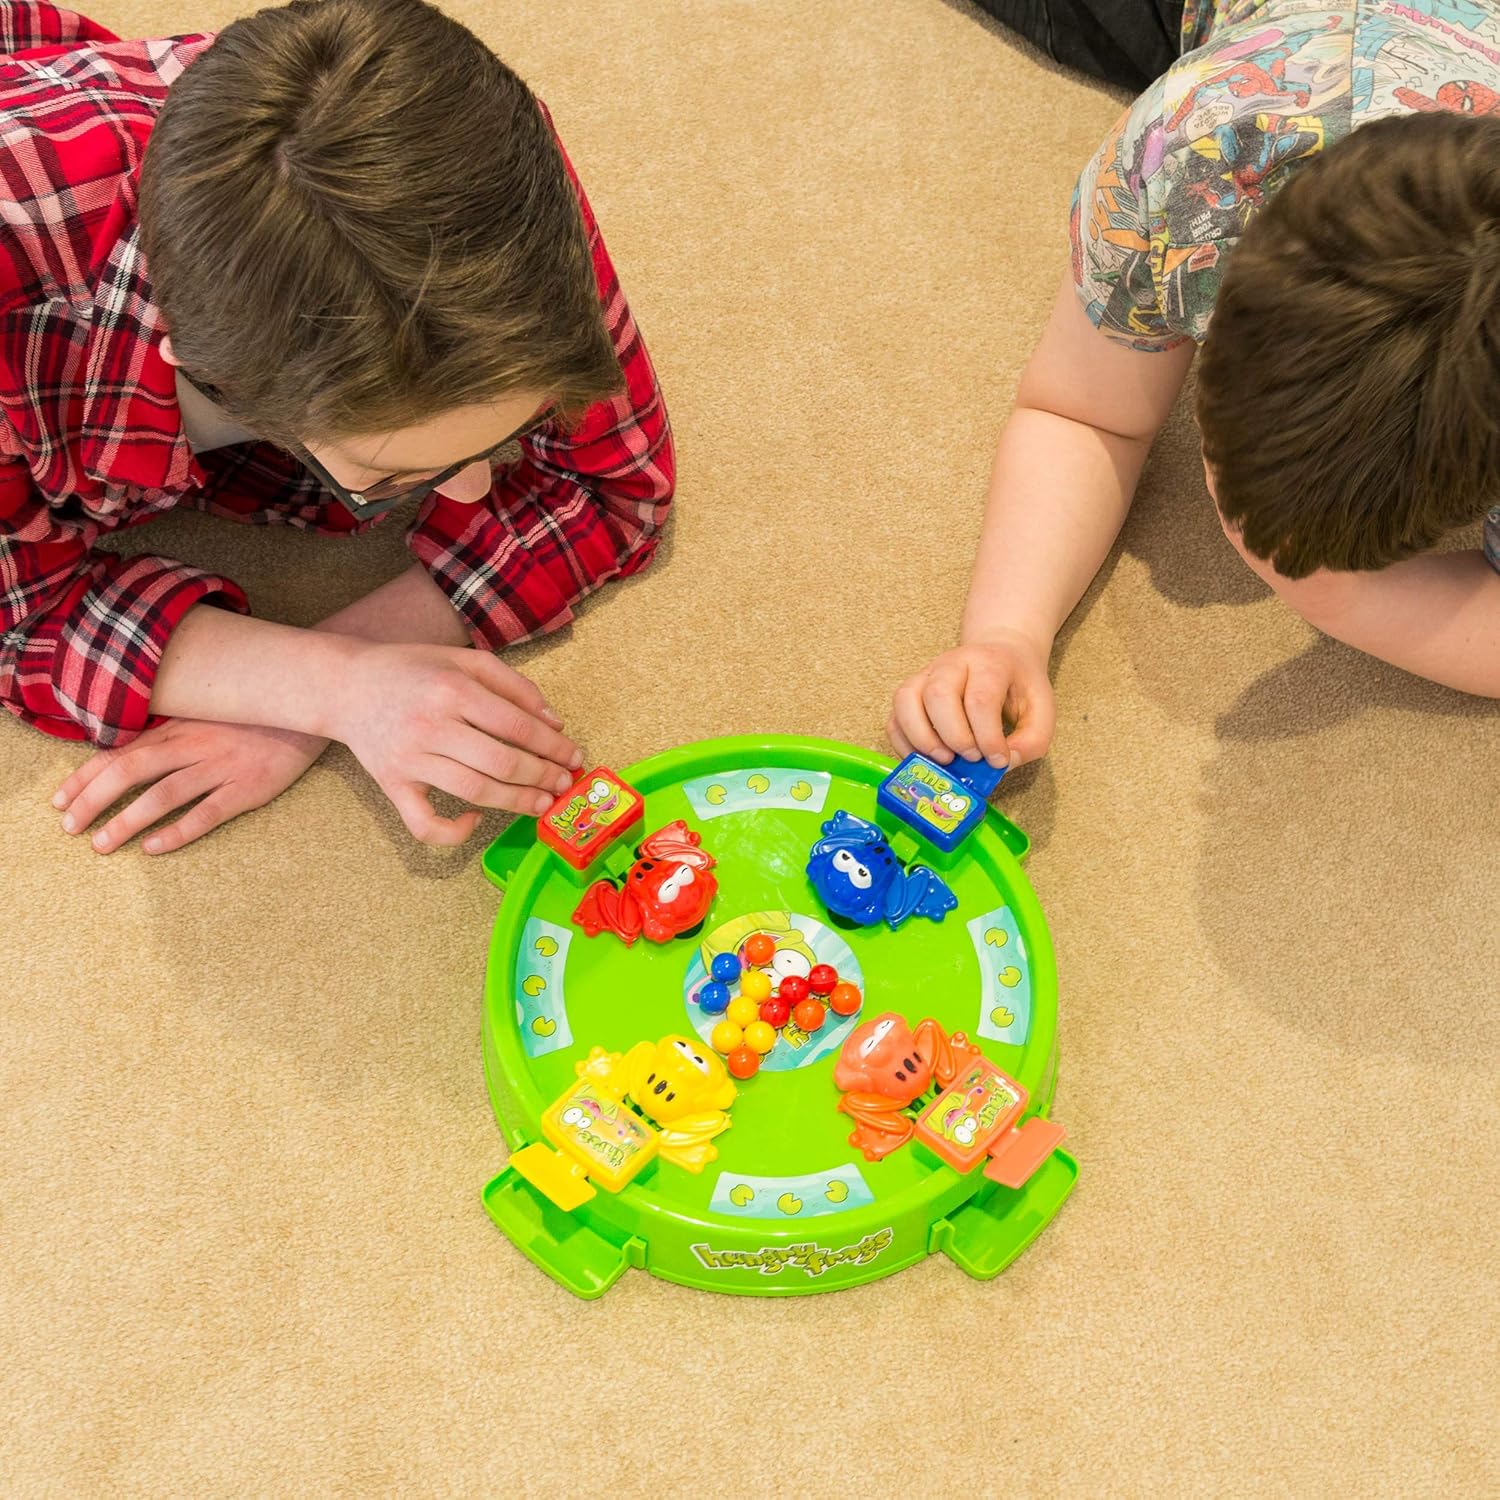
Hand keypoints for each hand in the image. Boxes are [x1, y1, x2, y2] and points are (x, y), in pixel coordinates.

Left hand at [55, 719, 328, 853]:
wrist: (309, 705)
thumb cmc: (256, 714)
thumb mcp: (207, 714)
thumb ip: (172, 732)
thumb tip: (129, 753)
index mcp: (179, 728)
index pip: (119, 753)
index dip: (84, 778)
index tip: (60, 801)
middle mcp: (193, 745)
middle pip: (129, 771)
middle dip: (93, 801)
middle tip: (70, 829)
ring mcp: (220, 766)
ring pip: (161, 794)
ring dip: (126, 821)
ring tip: (101, 844)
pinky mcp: (248, 788)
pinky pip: (206, 812)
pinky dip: (176, 831)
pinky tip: (154, 847)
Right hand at [330, 643, 581, 843]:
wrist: (345, 685)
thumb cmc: (412, 669)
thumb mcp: (464, 659)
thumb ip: (513, 685)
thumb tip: (554, 722)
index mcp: (452, 689)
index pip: (516, 724)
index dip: (551, 745)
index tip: (572, 756)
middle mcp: (431, 725)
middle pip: (501, 762)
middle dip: (542, 776)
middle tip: (563, 783)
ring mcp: (409, 760)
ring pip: (474, 791)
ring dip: (516, 802)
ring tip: (542, 803)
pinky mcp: (392, 786)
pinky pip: (424, 824)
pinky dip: (454, 832)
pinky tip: (477, 821)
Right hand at [889, 631, 1055, 769]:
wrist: (1001, 652)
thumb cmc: (1019, 686)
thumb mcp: (1041, 710)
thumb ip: (1031, 741)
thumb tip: (1001, 765)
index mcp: (989, 663)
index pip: (981, 700)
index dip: (987, 737)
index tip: (998, 761)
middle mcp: (951, 663)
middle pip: (939, 695)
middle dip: (954, 736)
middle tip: (971, 758)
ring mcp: (926, 675)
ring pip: (907, 701)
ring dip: (922, 738)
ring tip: (945, 760)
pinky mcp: (910, 693)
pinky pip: (895, 718)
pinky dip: (904, 744)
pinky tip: (925, 760)